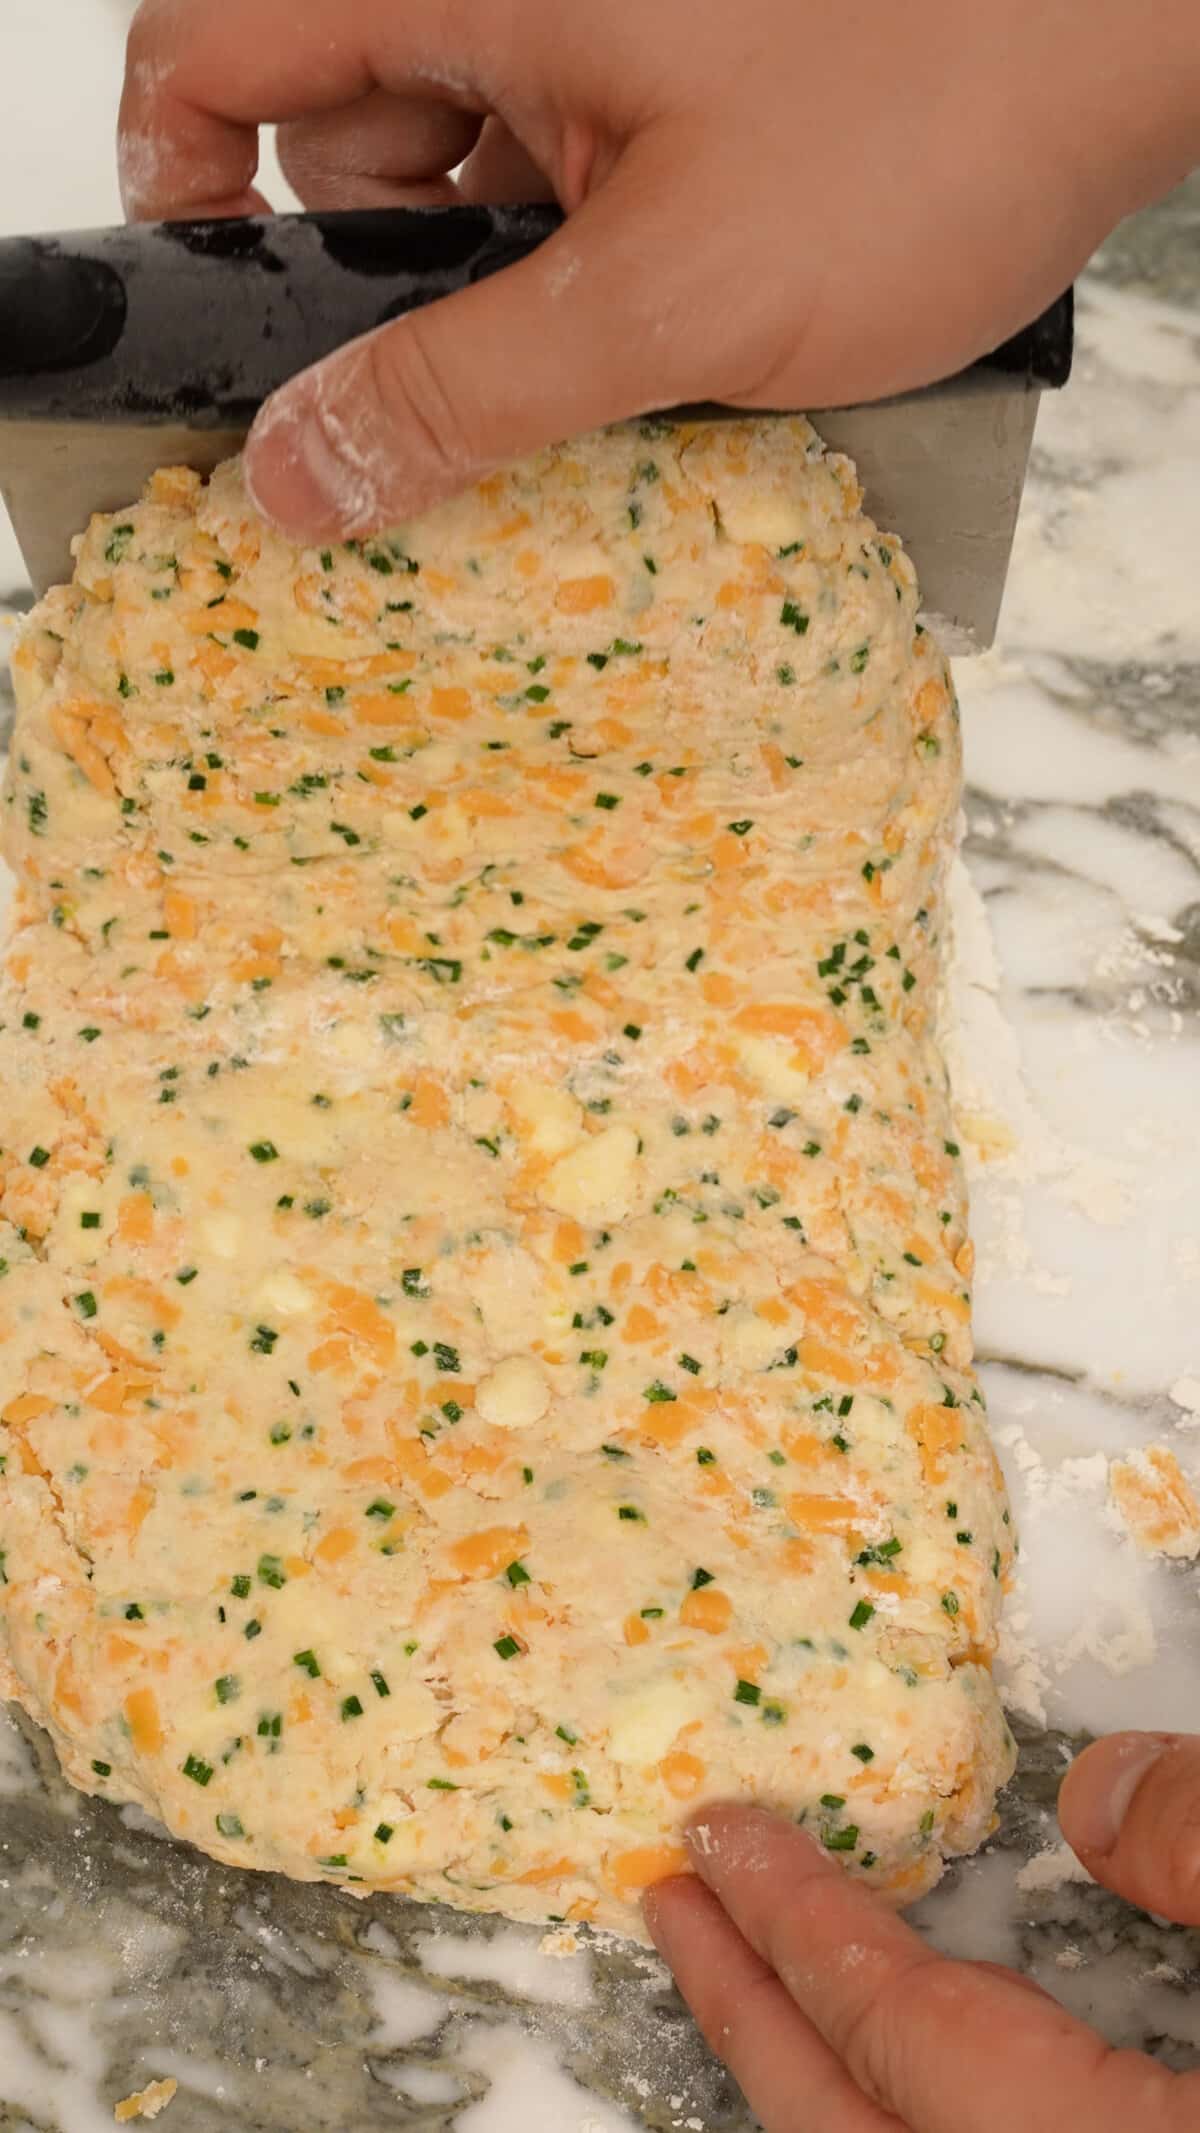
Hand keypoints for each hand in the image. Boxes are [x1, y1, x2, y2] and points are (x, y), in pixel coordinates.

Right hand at [119, 0, 1199, 539]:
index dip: (183, 188)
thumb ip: (466, 390)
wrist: (1129, 41)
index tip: (232, 321)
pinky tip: (662, 334)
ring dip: (504, 297)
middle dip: (386, 281)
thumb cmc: (931, 116)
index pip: (213, 50)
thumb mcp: (667, 296)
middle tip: (495, 370)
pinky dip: (582, 279)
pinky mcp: (666, 86)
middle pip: (336, 137)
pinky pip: (558, 193)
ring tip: (622, 351)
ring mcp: (594, 36)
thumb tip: (300, 471)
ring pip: (458, 184)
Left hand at [644, 1731, 1199, 2131]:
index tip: (716, 1836)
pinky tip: (926, 2047)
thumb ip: (1198, 1846)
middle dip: (750, 2013)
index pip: (893, 2027)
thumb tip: (1095, 1789)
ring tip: (762, 1966)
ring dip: (817, 2067)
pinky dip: (900, 2103)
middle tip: (676, 1906)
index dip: (795, 1920)